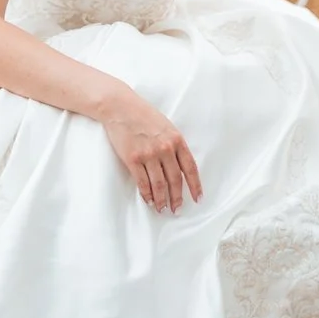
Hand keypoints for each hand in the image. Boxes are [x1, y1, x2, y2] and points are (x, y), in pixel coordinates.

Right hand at [102, 92, 201, 213]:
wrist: (121, 107)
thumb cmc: (143, 115)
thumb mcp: (167, 127)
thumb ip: (174, 145)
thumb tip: (179, 167)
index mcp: (176, 140)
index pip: (190, 168)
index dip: (195, 186)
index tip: (197, 198)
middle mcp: (165, 148)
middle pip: (175, 180)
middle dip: (177, 198)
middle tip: (177, 209)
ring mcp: (149, 154)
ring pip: (159, 184)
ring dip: (162, 200)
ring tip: (162, 209)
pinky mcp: (133, 159)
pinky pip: (142, 182)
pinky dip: (147, 194)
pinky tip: (149, 200)